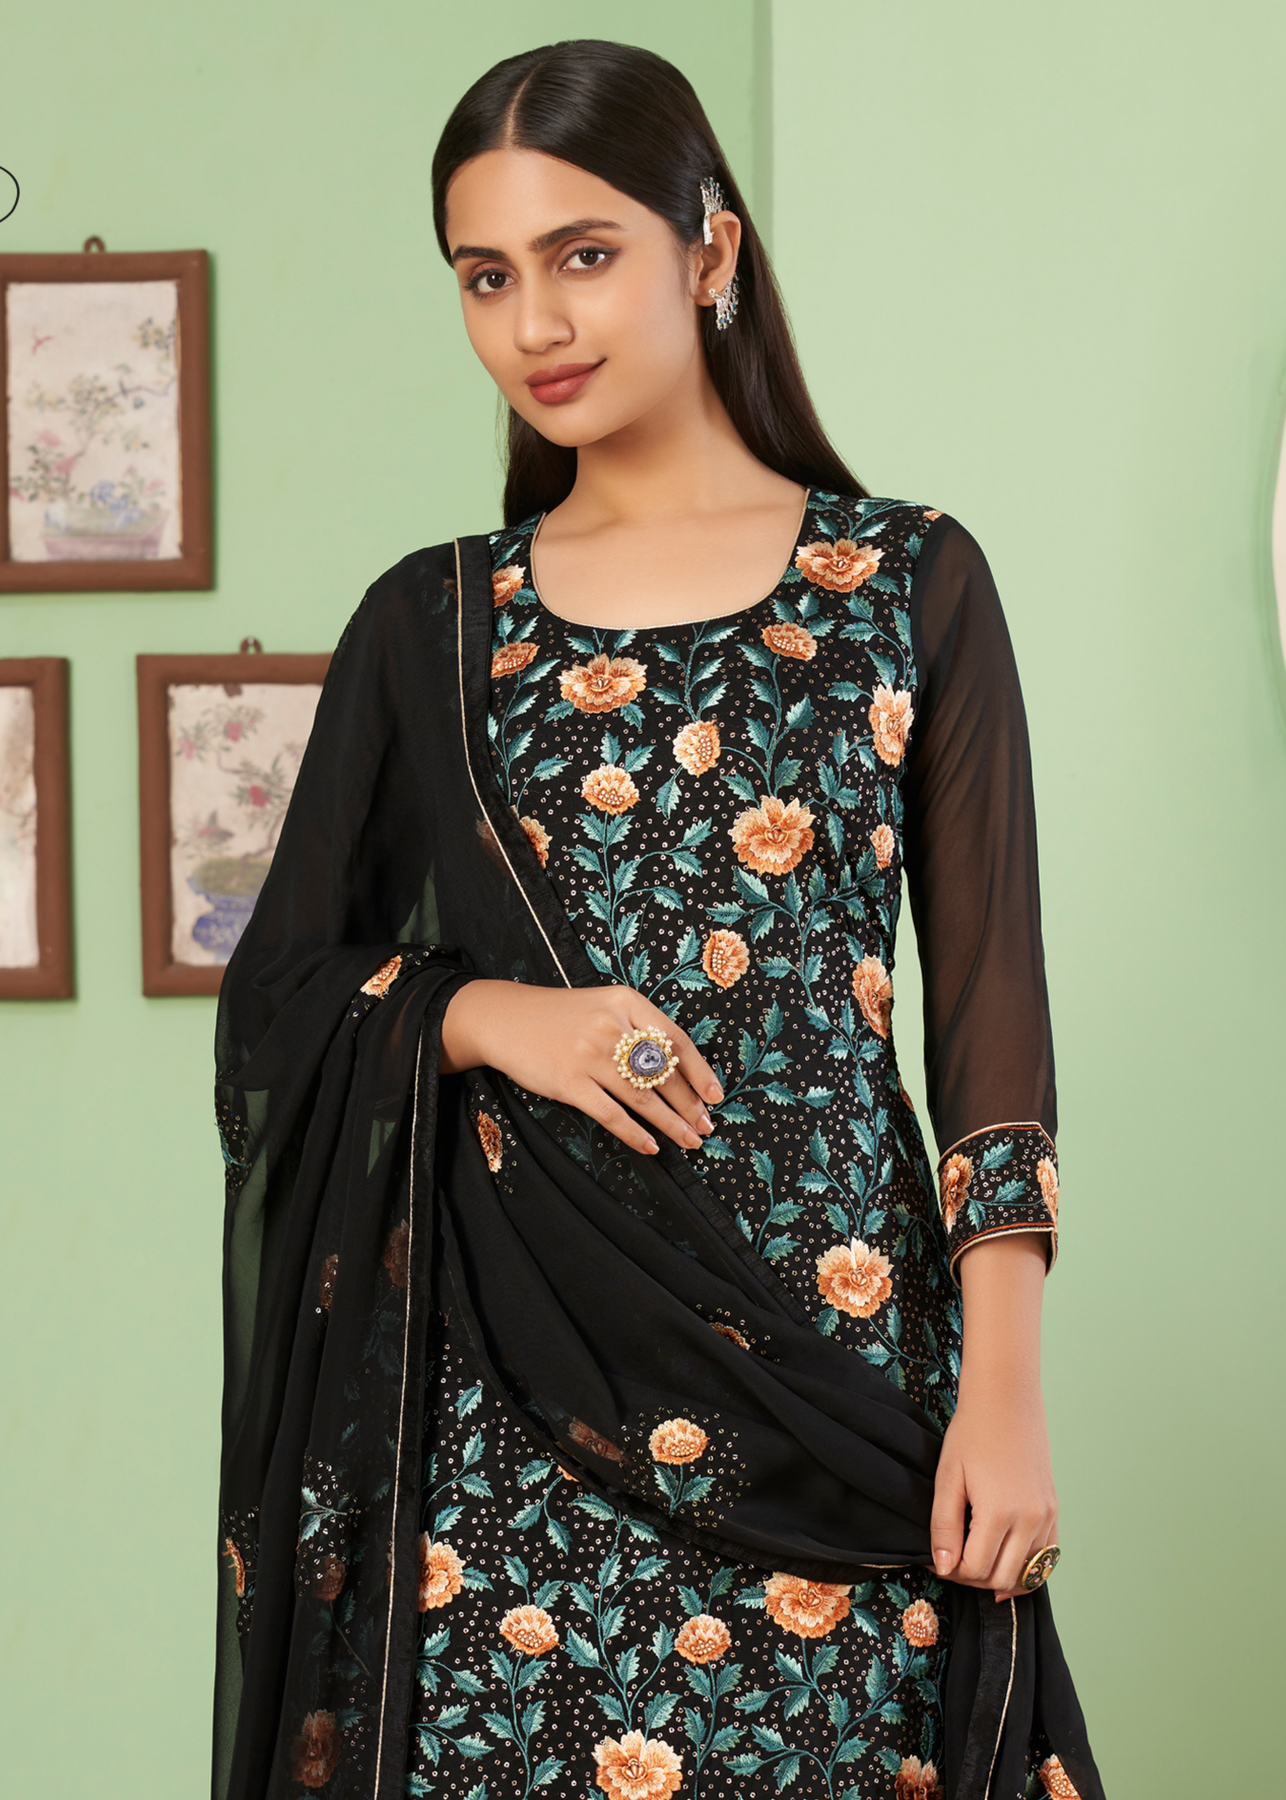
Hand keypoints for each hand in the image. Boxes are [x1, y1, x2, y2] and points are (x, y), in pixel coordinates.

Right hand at [441, 979, 722, 1156]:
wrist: (503, 1019)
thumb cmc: (560, 1017)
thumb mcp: (603, 1007)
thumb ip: (637, 1030)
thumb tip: (678, 1072)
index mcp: (626, 1003)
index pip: (676, 1040)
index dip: (700, 1071)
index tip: (716, 1096)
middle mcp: (611, 1027)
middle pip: (664, 1072)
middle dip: (689, 1104)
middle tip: (706, 1126)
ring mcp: (589, 1055)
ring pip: (643, 1097)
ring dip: (670, 1123)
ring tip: (689, 1140)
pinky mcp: (569, 1082)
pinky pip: (611, 1114)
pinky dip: (634, 1133)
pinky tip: (650, 1146)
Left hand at [930, 1234, 1057, 1601]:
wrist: (1006, 1399)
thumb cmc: (972, 1433)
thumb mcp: (948, 1477)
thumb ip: (944, 1526)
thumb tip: (944, 1567)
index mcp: (1000, 1513)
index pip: (976, 1569)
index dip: (952, 1572)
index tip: (938, 1561)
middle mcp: (1030, 1520)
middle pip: (1002, 1577)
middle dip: (974, 1579)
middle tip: (953, 1563)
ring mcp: (1047, 1516)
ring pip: (1027, 1572)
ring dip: (1000, 1576)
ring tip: (976, 1561)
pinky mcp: (1054, 1509)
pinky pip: (1047, 1556)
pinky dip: (1026, 1566)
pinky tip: (1006, 1561)